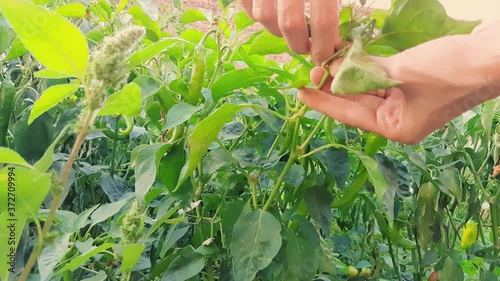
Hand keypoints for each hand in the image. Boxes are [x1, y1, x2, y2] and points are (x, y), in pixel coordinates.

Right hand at [238, 0, 341, 64]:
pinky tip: (271, 11)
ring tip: (289, 26)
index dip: (325, 46)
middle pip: (290, 25)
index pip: (324, 22)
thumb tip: (339, 43)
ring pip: (264, 17)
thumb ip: (334, 7)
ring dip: (277, 30)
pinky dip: (256, 14)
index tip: (325, 56)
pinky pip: (248, 8)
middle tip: (307, 45)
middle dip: (299, 43)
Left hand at [297, 26, 499, 143]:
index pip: (351, 115)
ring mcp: (406, 100)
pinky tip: (348, 58)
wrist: (495, 54)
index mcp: (397, 127)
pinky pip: (381, 77)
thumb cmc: (454, 71)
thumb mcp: (404, 73)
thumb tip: (336, 69)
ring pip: (368, 88)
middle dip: (333, 87)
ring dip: (349, 75)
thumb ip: (367, 73)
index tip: (301, 92)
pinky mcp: (413, 83)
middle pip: (357, 102)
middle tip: (309, 72)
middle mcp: (399, 118)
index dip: (324, 102)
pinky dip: (366, 68)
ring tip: (323, 64)